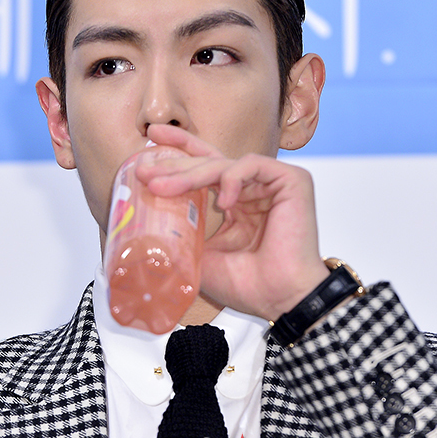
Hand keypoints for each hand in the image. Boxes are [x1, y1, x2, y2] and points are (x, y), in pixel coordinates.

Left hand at [138, 124, 328, 321]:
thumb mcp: (201, 254)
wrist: (280, 299)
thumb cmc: (248, 285)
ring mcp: (272, 184)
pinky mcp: (291, 180)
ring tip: (163, 188)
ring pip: (224, 164)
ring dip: (191, 174)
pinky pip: (252, 165)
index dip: (181, 148)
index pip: (206, 166)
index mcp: (235, 203)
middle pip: (209, 162)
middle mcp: (253, 190)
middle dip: (175, 164)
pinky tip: (224, 203)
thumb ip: (183, 231)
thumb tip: (148, 219)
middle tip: (145, 171)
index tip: (151, 138)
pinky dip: (233, 179)